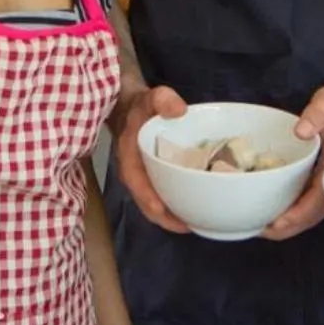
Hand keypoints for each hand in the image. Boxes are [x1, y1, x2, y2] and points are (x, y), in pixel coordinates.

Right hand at [113, 85, 191, 233]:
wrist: (130, 109)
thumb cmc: (141, 106)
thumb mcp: (150, 98)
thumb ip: (162, 100)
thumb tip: (180, 110)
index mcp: (129, 156)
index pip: (136, 181)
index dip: (147, 197)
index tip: (162, 209)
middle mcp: (134, 173)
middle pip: (145, 202)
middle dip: (163, 217)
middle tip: (188, 227)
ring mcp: (142, 178)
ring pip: (153, 204)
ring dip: (170, 217)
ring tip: (194, 225)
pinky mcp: (152, 179)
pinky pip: (161, 197)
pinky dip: (173, 207)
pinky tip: (192, 211)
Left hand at [265, 82, 323, 239]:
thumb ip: (317, 115)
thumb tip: (300, 131)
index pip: (318, 199)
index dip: (298, 214)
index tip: (276, 223)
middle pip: (312, 216)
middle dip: (287, 227)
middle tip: (259, 230)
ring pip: (310, 215)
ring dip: (288, 224)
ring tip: (260, 227)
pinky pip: (309, 205)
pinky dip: (292, 214)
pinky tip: (273, 213)